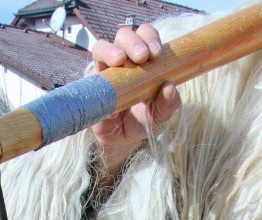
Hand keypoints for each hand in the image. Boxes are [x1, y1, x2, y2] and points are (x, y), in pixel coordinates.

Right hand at [91, 24, 180, 181]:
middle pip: (123, 36)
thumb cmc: (143, 119)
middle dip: (133, 42)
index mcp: (143, 60)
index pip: (145, 36)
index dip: (149, 37)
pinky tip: (109, 90)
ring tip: (119, 60)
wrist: (124, 140)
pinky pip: (91, 77)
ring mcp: (105, 71)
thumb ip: (168, 103)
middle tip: (142, 56)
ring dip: (110, 50)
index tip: (156, 52)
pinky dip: (99, 79)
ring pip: (101, 48)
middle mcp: (123, 60)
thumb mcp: (160, 115)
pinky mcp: (92, 87)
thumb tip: (170, 87)